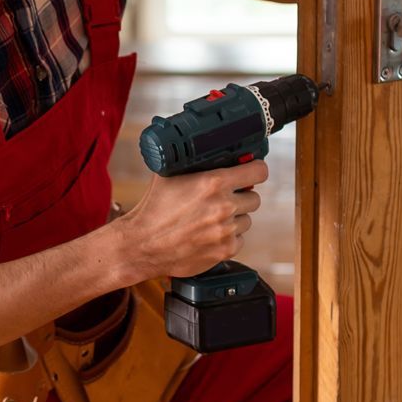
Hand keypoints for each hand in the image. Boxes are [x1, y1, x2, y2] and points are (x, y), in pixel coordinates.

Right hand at [115, 159, 267, 280]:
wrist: (143, 244)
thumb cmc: (154, 209)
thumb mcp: (169, 175)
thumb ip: (192, 163)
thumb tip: (206, 151)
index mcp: (213, 183)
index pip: (258, 172)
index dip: (256, 171)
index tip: (252, 172)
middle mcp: (223, 206)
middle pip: (254, 198)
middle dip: (242, 197)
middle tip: (225, 199)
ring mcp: (225, 230)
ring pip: (247, 220)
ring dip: (235, 219)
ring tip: (212, 219)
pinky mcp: (224, 250)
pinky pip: (239, 240)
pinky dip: (228, 238)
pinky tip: (209, 235)